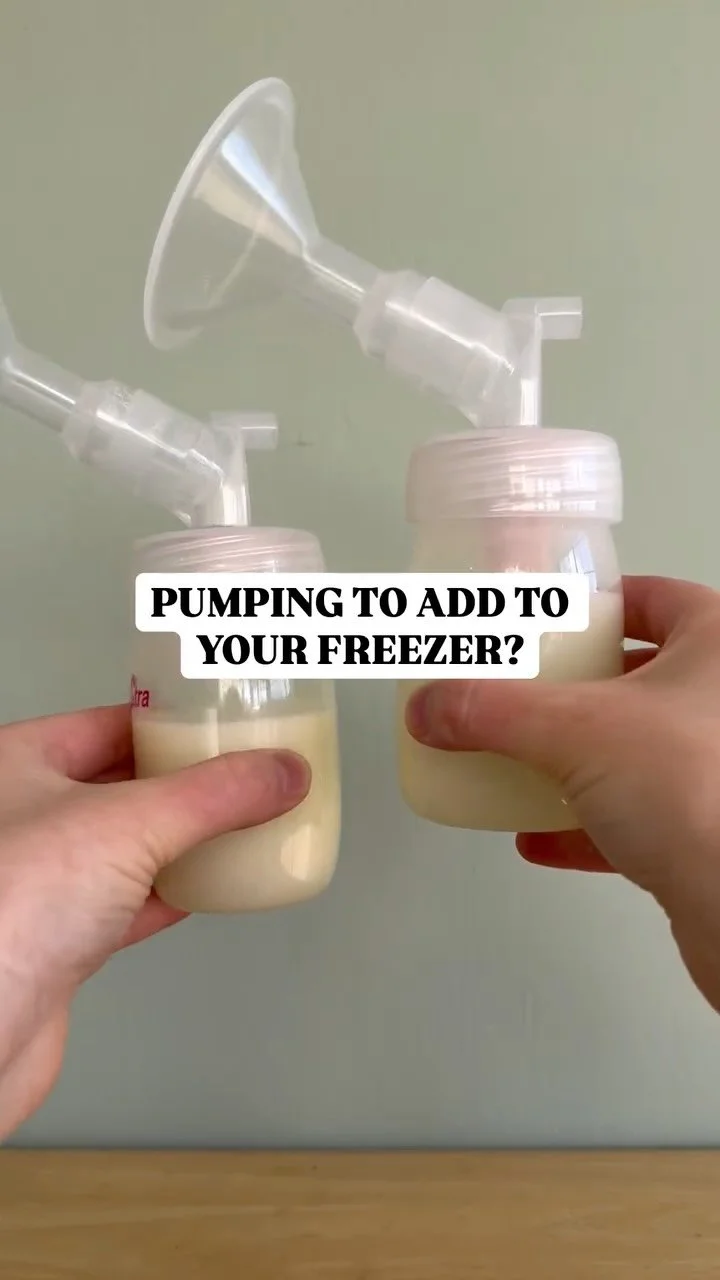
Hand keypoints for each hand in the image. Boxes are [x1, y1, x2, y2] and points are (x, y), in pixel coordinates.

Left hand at [0, 704, 308, 1137]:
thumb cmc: (8, 908)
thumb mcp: (130, 824)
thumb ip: (215, 795)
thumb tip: (279, 772)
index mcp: (15, 762)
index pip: (109, 722)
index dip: (169, 720)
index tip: (222, 722)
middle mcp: (19, 816)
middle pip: (120, 783)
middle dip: (183, 780)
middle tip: (242, 771)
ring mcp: (37, 881)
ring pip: (125, 846)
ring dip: (181, 839)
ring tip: (238, 823)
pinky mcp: (56, 941)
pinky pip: (126, 903)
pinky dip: (169, 892)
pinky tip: (205, 888)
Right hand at [406, 575, 719, 1014]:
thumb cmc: (693, 790)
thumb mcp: (572, 729)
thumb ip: (492, 711)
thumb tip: (429, 707)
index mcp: (717, 645)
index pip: (656, 599)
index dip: (604, 604)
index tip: (557, 618)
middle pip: (642, 678)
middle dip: (581, 689)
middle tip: (529, 691)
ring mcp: (717, 772)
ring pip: (641, 752)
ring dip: (581, 760)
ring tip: (524, 763)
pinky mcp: (709, 835)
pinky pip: (641, 819)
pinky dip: (588, 825)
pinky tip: (541, 837)